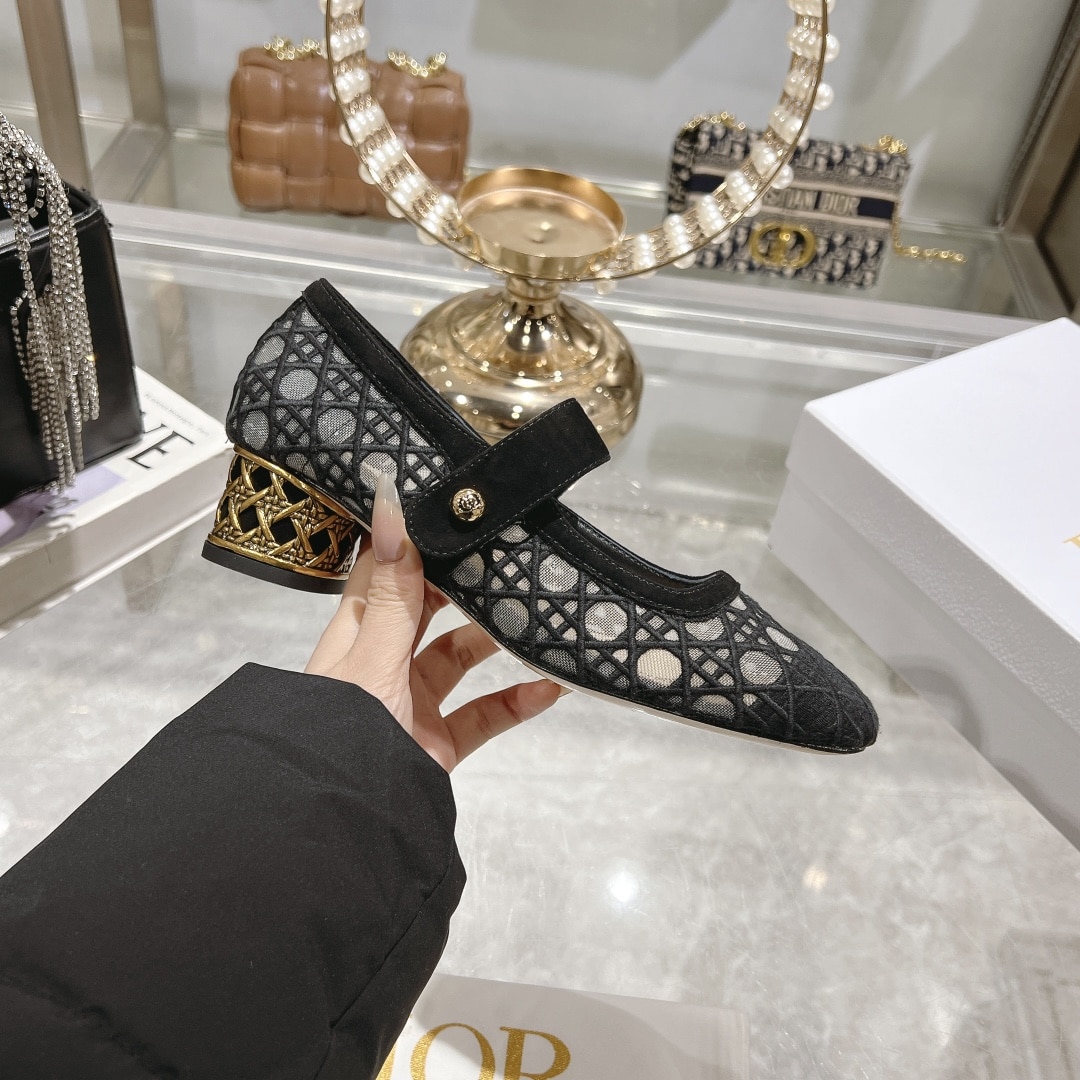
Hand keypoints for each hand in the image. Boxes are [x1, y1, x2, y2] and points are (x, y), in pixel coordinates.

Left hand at [305, 474, 562, 770]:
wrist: (343, 829)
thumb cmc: (342, 739)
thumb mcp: (372, 661)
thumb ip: (394, 597)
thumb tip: (390, 512)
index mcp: (356, 635)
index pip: (385, 573)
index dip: (414, 541)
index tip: (455, 512)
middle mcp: (381, 662)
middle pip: (426, 609)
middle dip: (464, 587)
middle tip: (506, 559)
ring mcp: (410, 703)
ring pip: (459, 657)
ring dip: (496, 641)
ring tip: (535, 620)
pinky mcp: (436, 743)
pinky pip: (483, 714)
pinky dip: (516, 702)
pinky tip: (548, 687)